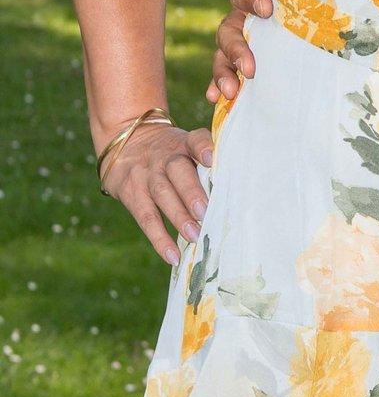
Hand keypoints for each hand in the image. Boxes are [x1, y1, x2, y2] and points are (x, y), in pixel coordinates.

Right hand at [100, 121, 214, 263]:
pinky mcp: (132, 194)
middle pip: (177, 171)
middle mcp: (165, 158)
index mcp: (183, 144)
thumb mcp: (184, 146)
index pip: (194, 140)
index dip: (202, 147)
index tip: (211, 159)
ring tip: (194, 236)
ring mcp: (147, 176)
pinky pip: (146, 218)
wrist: (125, 143)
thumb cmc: (169, 152)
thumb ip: (205, 163)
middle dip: (192, 192)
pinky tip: (173, 256)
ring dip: (179, 216)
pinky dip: (160, 239)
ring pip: (162, 194)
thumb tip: (236, 193)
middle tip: (206, 213)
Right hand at [207, 0, 271, 103]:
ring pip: (225, 48)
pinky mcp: (254, 48)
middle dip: (237, 48)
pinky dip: (221, 80)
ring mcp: (247, 28)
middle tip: (250, 67)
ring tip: (231, 90)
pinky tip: (217, 97)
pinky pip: (231, 64)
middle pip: (230, 25)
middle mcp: (247, 6)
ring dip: (225, 70)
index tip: (267, 9)